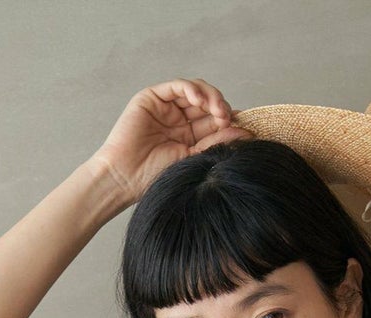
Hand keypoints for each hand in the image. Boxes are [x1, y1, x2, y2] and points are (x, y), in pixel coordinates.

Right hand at [90, 79, 253, 206]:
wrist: (125, 177)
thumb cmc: (155, 175)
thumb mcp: (193, 158)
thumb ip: (216, 142)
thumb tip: (245, 132)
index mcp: (190, 136)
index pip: (214, 120)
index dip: (229, 119)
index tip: (243, 127)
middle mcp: (179, 119)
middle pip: (207, 103)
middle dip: (221, 107)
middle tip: (227, 118)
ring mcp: (166, 107)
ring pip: (195, 91)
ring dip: (210, 96)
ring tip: (217, 110)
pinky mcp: (152, 98)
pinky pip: (176, 86)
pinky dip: (191, 89)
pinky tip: (200, 100)